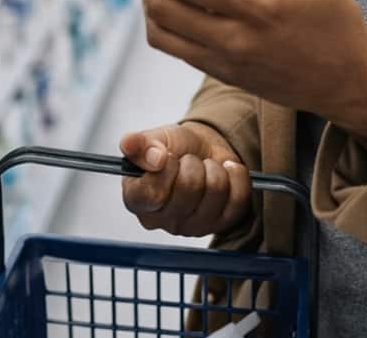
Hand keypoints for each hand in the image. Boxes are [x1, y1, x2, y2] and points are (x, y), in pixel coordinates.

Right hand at [119, 122, 251, 236]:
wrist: (202, 149)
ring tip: (204, 166)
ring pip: (215, 191)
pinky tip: (225, 171)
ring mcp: (192, 226)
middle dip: (192, 163)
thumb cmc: (173, 148)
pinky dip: (235, 175)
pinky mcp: (221, 224)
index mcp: (138, 200)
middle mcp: (163, 220)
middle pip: (188, 189)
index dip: (163, 169)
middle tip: (188, 160)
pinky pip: (237, 198)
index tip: (166, 155)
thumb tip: (129, 144)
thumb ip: (138, 143)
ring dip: (213, 168)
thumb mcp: (153, 139)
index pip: (150, 194)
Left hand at [128, 0, 366, 147]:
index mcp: (257, 10)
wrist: (351, 83)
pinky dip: (163, 22)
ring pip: (162, 35)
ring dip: (147, 1)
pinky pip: (178, 50)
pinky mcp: (224, 76)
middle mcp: (234, 41)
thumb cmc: (336, 24)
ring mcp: (225, 64)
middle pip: (163, 9)